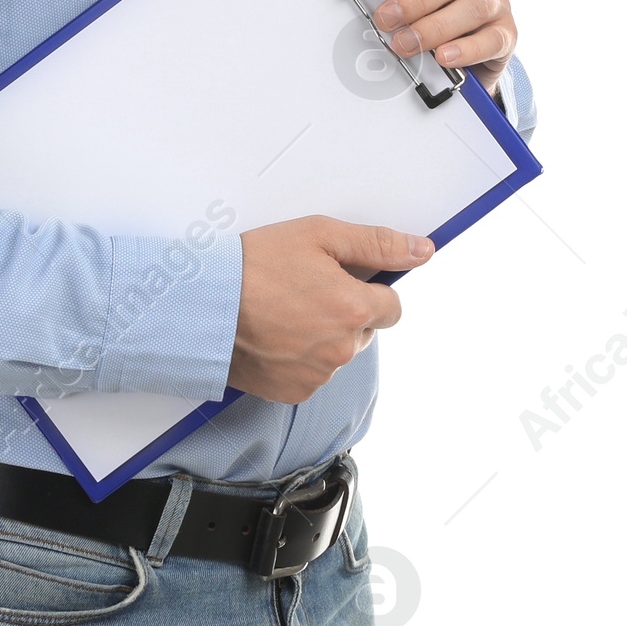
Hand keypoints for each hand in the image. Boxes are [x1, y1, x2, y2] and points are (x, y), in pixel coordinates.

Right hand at [226, 216, 433, 403]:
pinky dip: (300, 357)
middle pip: (363, 330)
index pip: (392, 307)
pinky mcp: (294, 391)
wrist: (204, 304)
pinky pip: (313, 374)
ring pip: (338, 352)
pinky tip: (275, 335)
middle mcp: (342, 348)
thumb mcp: (318, 234)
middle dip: (345, 312)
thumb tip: (422, 251)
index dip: (369, 289)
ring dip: (322, 335)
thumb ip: (376, 243)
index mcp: (354, 308)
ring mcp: (319, 374)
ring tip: (283, 311)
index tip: (342, 280)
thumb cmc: (255, 264)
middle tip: (305, 290)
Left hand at [368, 0, 516, 95]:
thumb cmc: (436, 11)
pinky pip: (492, 40)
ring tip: (407, 43)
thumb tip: (372, 1)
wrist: (471, 46)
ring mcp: (498, 0)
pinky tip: (444, 57)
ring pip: (472, 7)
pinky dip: (466, 50)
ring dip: (434, 27)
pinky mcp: (507, 33)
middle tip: (386, 19)